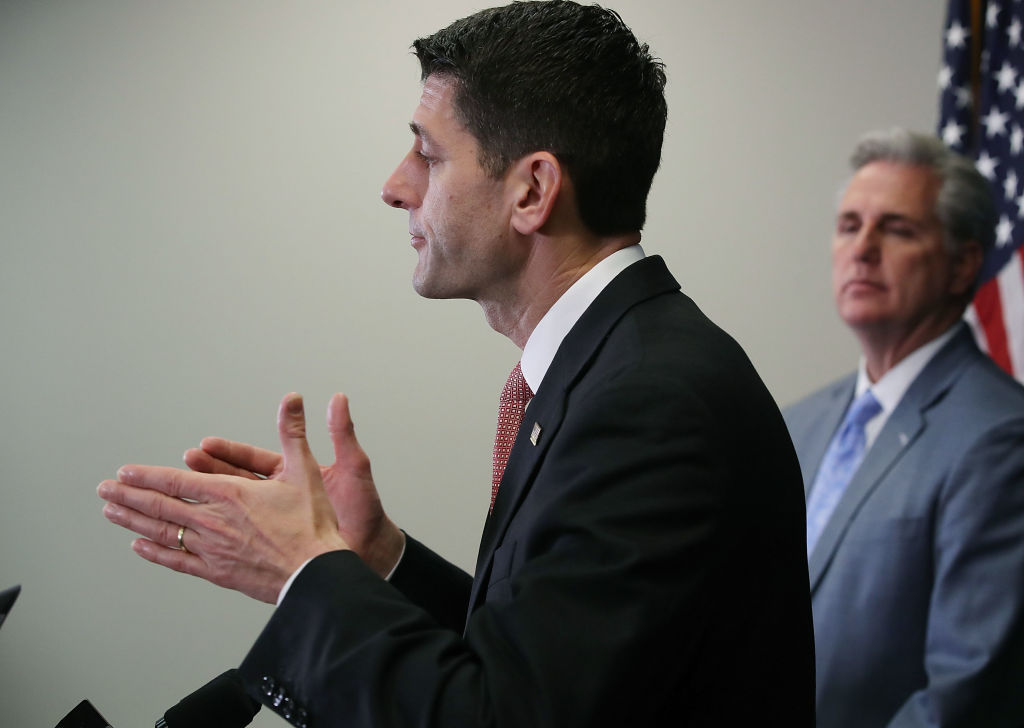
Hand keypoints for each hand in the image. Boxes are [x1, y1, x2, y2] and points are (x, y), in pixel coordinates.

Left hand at [98, 393, 349, 602]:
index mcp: (229, 494)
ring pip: (163, 532)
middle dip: (128, 496)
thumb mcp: (305, 470)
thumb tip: (293, 400)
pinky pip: (178, 561)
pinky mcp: (217, 571)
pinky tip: (140, 547)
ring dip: (134, 521)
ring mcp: (211, 548)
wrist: (315, 573)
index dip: (146, 476)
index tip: (125, 473)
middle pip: (160, 506)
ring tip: (111, 513)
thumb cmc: (312, 525)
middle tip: (105, 490)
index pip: (175, 482)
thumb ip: (293, 432)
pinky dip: (156, 553)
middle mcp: (213, 521)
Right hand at [184, 393, 404, 577]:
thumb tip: (339, 397)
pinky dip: (211, 538)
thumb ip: (342, 432)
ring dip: (203, 503)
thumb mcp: (353, 467)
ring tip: (173, 494)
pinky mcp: (271, 546)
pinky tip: (186, 535)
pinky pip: (236, 540)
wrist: (373, 550)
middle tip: (182, 464)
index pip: (252, 460)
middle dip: (206, 473)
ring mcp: (274, 522)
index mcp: (294, 475)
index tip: (204, 446)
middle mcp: (280, 497)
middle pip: (234, 482)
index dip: (228, 453)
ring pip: (230, 510)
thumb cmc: (366, 510)